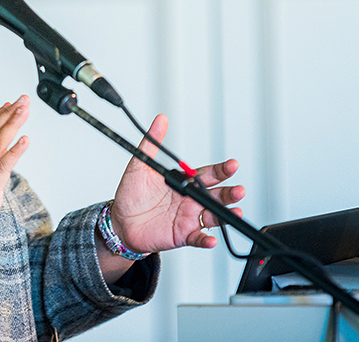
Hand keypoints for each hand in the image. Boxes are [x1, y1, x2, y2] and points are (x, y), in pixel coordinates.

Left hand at [108, 114, 243, 258]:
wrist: (120, 221)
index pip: (207, 174)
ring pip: (213, 216)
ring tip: (236, 212)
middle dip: (229, 192)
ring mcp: (188, 218)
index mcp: (184, 182)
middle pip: (216, 195)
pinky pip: (197, 237)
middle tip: (239, 190)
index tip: (232, 165)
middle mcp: (190, 200)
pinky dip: (206, 239)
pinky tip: (211, 239)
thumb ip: (151, 142)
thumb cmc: (131, 194)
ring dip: (226, 215)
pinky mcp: (182, 235)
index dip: (221, 170)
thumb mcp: (140, 165)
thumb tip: (160, 120)